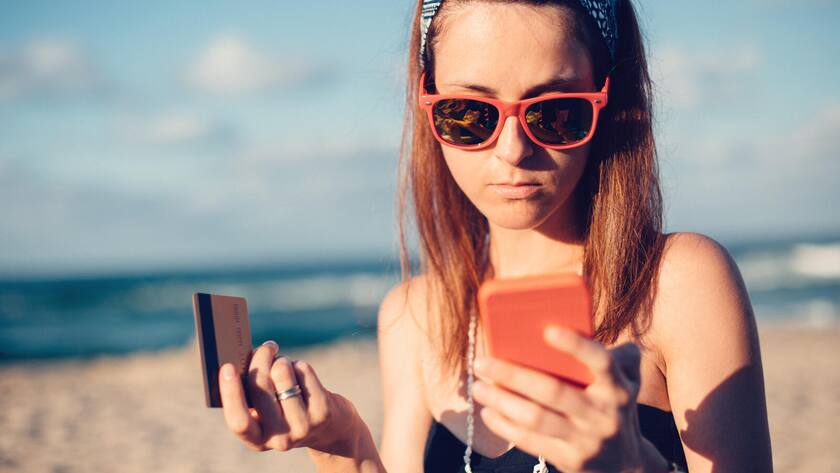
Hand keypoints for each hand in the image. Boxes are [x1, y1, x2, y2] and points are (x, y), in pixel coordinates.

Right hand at [218, 340, 360, 454]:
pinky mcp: (322, 411)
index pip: (238, 420)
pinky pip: (303, 371)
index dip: (230, 393)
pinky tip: (301, 373)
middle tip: (266, 348)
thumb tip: (246, 358)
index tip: (228, 367)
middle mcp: (279, 438)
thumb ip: (252, 395)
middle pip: (260, 387)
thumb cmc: (287, 411)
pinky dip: (299, 365)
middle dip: (260, 358)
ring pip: (282, 373)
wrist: (330, 429)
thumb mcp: (267, 414)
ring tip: (286, 365)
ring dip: (282, 361)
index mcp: (256, 440)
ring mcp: (302, 426)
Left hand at [471, 326, 646, 471]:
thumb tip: (576, 323)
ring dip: (501, 401)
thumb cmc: (614, 404)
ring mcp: (586, 439)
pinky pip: (530, 441)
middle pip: (553, 391)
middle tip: (482, 362)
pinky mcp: (569, 459)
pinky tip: (487, 412)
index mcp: (618, 386)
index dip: (575, 346)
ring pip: (536, 418)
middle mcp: (604, 414)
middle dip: (513, 375)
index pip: (600, 361)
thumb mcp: (626, 379)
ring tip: (478, 387)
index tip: (547, 329)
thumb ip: (613, 354)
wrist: (626, 463)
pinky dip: (504, 426)